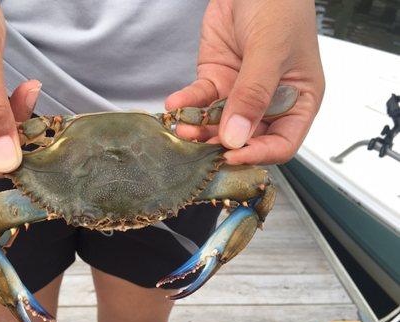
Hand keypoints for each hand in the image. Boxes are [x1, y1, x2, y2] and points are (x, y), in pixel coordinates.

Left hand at [166, 0, 324, 164]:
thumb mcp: (270, 51)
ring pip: (218, 124)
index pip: (281, 143)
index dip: (258, 155)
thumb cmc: (279, 6)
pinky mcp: (217, 80)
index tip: (232, 155)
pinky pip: (200, 101)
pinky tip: (176, 105)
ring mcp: (240, 93)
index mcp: (298, 100)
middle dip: (221, 145)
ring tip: (183, 128)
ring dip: (199, 129)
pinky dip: (187, 106)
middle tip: (200, 144)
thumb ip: (252, 96)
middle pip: (246, 140)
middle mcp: (269, 102)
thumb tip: (235, 138)